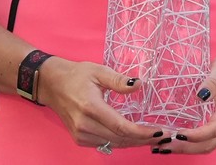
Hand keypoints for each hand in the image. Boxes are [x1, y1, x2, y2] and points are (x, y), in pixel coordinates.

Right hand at [36, 57, 164, 148]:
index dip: (142, 132)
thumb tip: (139, 85)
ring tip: (154, 138)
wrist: (51, 84)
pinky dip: (122, 142)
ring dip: (135, 142)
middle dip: (144, 139)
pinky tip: (135, 138)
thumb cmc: (76, 75)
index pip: (121, 126)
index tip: (160, 131)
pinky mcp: (79, 138)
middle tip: (163, 136)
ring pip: (114, 143)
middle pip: (120, 138)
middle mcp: (84, 125)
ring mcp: (80, 134)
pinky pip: (105, 144)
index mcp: (91, 108)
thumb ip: (119, 80)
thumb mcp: (98, 71)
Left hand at [152, 52, 215, 153]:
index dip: (197, 135)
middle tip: (163, 146)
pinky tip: (177, 142)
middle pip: (211, 143)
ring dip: (188, 149)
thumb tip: (200, 95)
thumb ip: (212, 80)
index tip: (178, 134)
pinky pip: (210, 142)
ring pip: (210, 145)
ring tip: (165, 147)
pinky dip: (193, 145)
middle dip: (187, 147)